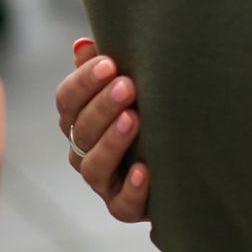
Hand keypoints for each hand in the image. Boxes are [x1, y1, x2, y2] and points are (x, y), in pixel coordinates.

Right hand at [56, 38, 149, 221]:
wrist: (185, 161)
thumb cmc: (150, 111)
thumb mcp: (131, 87)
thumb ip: (104, 66)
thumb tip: (82, 45)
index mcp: (80, 119)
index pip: (67, 100)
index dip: (83, 82)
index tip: (109, 63)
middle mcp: (84, 151)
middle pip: (80, 130)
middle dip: (102, 107)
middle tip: (127, 86)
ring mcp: (104, 181)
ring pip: (95, 166)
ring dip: (112, 142)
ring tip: (134, 120)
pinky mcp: (125, 207)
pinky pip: (122, 204)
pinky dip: (132, 189)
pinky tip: (145, 170)